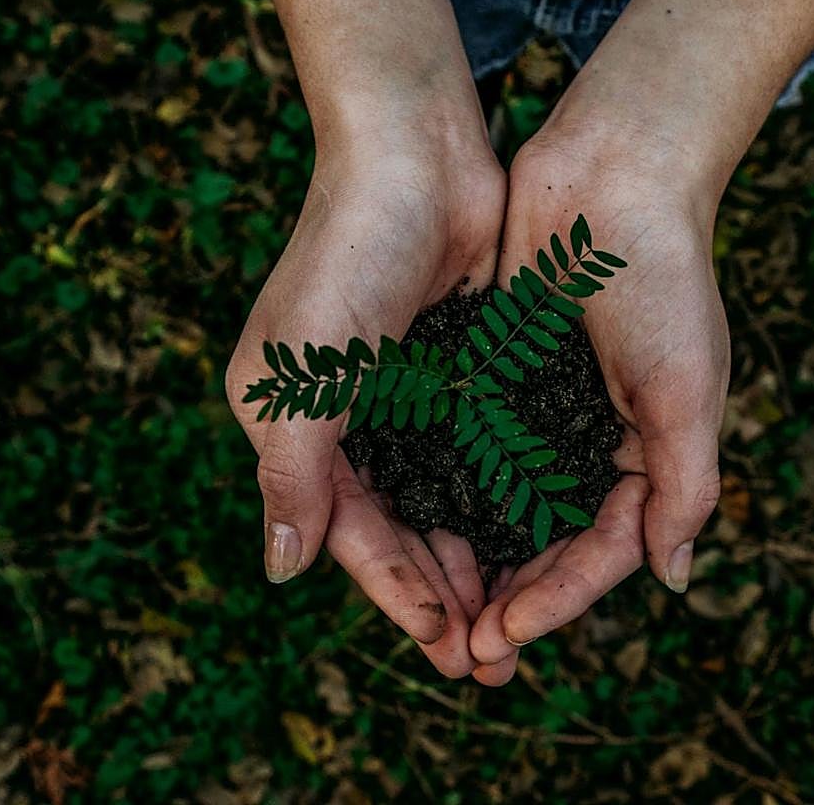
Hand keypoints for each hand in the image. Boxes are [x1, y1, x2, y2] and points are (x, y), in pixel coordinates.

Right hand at [226, 131, 505, 677]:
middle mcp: (348, 420)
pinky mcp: (456, 372)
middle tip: (491, 659)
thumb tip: (281, 571)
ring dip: (475, 558)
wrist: (416, 155)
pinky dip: (499, 499)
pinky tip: (532, 539)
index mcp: (296, 426)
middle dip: (442, 594)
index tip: (446, 647)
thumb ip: (292, 474)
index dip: (396, 594)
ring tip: (516, 618)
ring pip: (442, 501)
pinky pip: (478, 454)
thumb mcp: (303, 373)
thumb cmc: (347, 256)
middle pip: (399, 529)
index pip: (349, 533)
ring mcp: (405, 397)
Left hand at [468, 129, 729, 683]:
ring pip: (500, 506)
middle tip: (462, 653)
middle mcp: (590, 442)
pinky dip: (444, 489)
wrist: (613, 175)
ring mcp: (539, 411)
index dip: (557, 600)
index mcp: (645, 455)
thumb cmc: (663, 279)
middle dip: (509, 598)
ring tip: (432, 611)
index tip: (505, 635)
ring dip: (471, 559)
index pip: (601, 551)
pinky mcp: (496, 375)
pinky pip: (467, 446)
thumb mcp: (688, 389)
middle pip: (546, 543)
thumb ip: (685, 486)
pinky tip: (410, 525)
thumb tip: (673, 579)